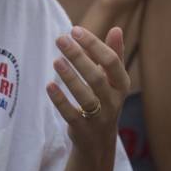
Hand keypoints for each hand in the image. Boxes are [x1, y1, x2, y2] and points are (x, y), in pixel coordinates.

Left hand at [47, 26, 129, 152]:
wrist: (99, 141)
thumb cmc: (105, 100)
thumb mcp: (113, 80)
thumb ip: (114, 54)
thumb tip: (116, 29)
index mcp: (122, 84)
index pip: (111, 61)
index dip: (94, 44)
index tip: (75, 30)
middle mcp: (113, 101)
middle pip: (97, 77)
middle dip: (79, 57)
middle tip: (61, 39)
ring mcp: (99, 118)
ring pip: (85, 96)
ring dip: (70, 78)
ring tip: (56, 60)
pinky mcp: (83, 130)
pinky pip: (71, 115)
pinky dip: (60, 100)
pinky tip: (49, 86)